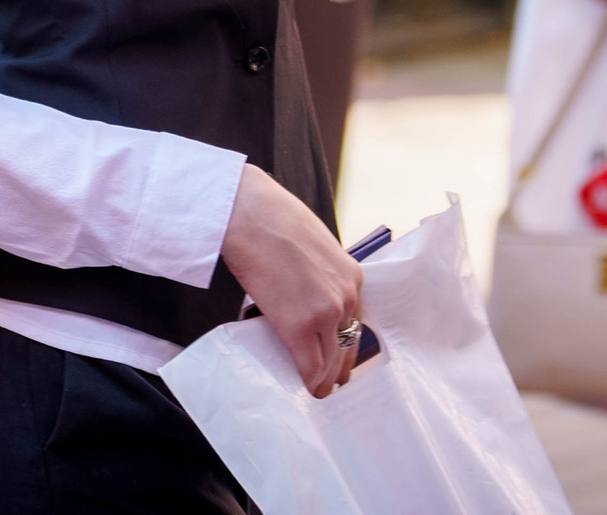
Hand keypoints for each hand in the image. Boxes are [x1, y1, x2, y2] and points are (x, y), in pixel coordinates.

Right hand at [220, 164, 362, 398]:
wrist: (250, 214)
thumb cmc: (273, 220)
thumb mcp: (312, 246)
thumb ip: (319, 274)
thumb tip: (306, 293)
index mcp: (352, 276)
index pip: (356, 324)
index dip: (345, 347)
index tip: (338, 362)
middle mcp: (346, 296)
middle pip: (347, 347)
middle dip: (337, 369)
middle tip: (328, 386)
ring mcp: (325, 312)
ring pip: (330, 361)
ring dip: (322, 380)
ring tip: (312, 392)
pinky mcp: (299, 324)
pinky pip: (310, 366)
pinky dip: (307, 381)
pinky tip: (301, 388)